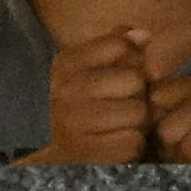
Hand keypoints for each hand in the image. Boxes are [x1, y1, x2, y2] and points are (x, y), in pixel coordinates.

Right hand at [24, 27, 151, 164]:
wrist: (46, 146)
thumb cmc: (79, 101)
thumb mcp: (90, 66)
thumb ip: (119, 44)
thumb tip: (145, 35)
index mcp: (67, 64)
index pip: (120, 45)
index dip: (133, 58)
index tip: (122, 72)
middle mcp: (66, 91)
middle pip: (135, 80)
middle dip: (137, 92)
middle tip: (125, 102)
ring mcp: (73, 124)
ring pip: (138, 113)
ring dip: (137, 121)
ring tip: (120, 123)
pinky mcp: (85, 155)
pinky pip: (132, 143)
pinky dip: (131, 145)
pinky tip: (116, 142)